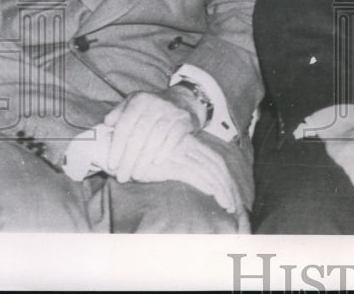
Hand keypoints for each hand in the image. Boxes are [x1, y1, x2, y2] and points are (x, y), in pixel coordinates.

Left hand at [103, 88, 199, 183]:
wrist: (184, 99)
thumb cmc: (152, 107)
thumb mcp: (134, 103)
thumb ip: (119, 112)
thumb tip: (107, 123)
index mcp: (139, 100)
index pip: (125, 125)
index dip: (117, 146)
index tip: (112, 165)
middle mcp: (156, 103)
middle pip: (139, 134)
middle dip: (129, 158)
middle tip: (122, 176)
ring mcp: (172, 111)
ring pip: (155, 137)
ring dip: (144, 159)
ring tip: (137, 174)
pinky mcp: (186, 119)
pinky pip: (174, 137)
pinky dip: (165, 150)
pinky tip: (156, 163)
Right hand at [103, 131, 244, 214]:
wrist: (118, 148)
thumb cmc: (140, 158)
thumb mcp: (163, 165)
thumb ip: (179, 170)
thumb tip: (196, 185)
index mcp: (189, 146)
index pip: (214, 161)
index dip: (224, 178)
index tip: (231, 196)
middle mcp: (189, 148)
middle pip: (217, 166)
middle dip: (229, 186)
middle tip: (235, 205)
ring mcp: (181, 155)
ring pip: (211, 171)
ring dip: (223, 189)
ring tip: (230, 206)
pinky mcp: (172, 163)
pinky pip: (196, 174)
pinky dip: (209, 185)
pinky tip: (216, 195)